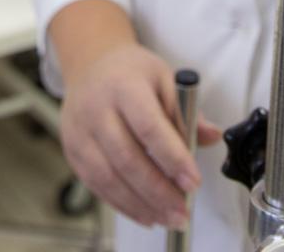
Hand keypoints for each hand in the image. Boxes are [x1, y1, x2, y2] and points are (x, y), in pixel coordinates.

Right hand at [59, 41, 221, 227]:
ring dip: (142, 205)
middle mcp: (96, 109)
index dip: (172, 157)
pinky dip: (123, 205)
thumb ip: (186, 111)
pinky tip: (146, 214)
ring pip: (109, 178)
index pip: (149, 126)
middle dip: (158, 191)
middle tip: (183, 210)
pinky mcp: (72, 151)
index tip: (193, 182)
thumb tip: (211, 137)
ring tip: (169, 217)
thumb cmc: (131, 73)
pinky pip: (97, 186)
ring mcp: (79, 132)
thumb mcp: (164, 78)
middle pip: (127, 158)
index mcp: (124, 86)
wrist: (89, 65)